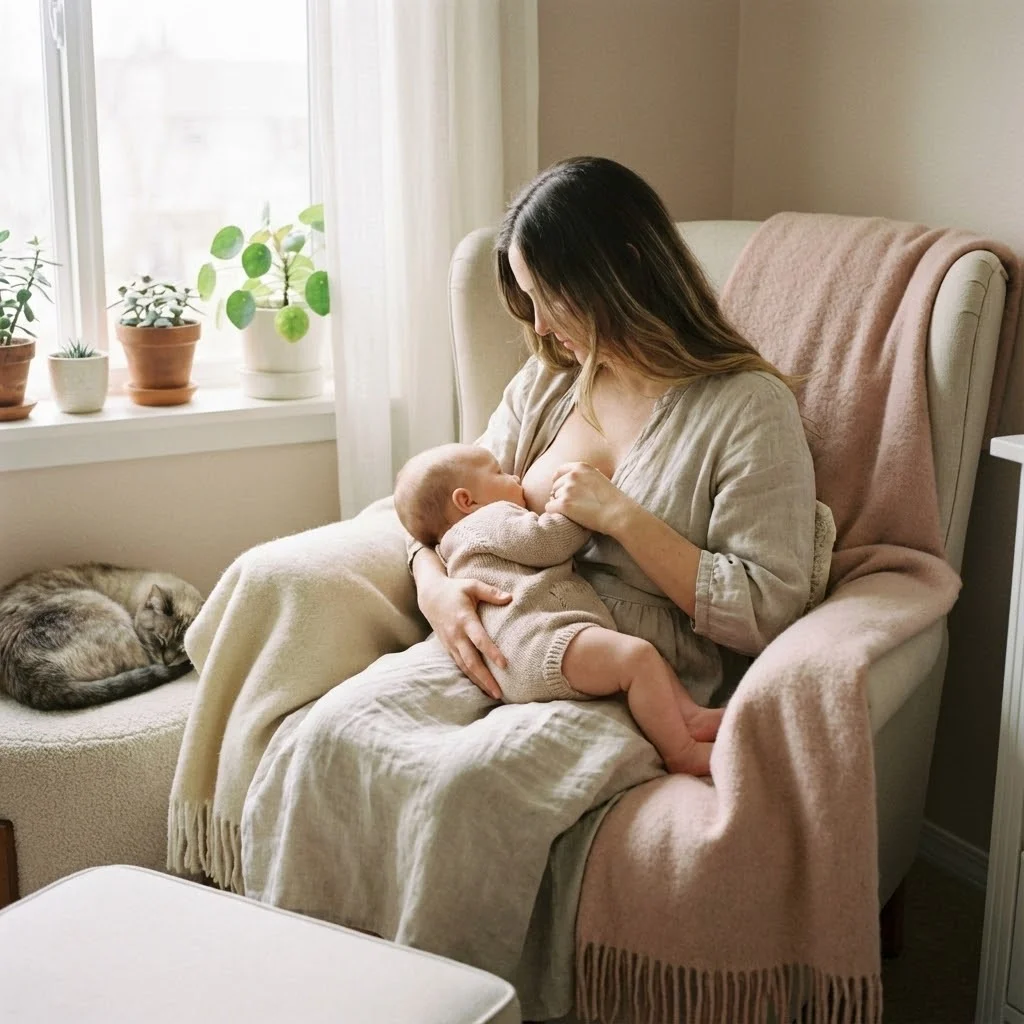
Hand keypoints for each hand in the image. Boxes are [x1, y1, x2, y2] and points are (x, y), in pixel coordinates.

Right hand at [417, 572, 510, 699]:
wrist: (430, 596)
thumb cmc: (455, 590)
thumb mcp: (472, 585)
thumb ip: (491, 592)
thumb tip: (510, 598)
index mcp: (464, 619)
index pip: (479, 639)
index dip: (491, 652)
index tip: (505, 665)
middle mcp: (456, 635)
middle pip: (471, 660)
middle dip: (485, 678)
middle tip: (499, 693)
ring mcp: (450, 643)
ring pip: (465, 667)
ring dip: (479, 681)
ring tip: (493, 694)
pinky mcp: (448, 648)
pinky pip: (460, 665)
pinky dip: (470, 677)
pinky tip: (481, 686)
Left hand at [545, 462, 634, 534]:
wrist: (618, 514)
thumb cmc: (612, 500)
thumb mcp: (599, 478)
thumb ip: (584, 476)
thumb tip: (570, 477)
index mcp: (581, 467)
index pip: (559, 470)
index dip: (558, 481)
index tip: (560, 489)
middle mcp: (572, 476)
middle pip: (555, 486)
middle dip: (560, 495)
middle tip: (574, 505)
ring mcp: (567, 490)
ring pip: (553, 497)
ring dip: (560, 504)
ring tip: (575, 511)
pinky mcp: (564, 504)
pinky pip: (549, 507)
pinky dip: (555, 513)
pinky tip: (566, 516)